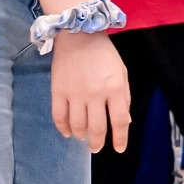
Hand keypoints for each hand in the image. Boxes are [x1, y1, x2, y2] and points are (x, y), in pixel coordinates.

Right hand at [51, 31, 133, 149]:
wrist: (78, 34)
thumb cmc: (104, 54)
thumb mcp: (121, 73)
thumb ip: (124, 97)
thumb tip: (125, 121)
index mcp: (115, 88)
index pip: (120, 121)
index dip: (120, 138)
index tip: (119, 148)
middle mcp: (95, 93)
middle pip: (97, 127)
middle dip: (97, 142)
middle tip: (96, 148)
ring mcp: (75, 93)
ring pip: (77, 125)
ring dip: (80, 136)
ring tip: (82, 138)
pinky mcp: (58, 90)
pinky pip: (59, 116)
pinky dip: (62, 127)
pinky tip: (67, 132)